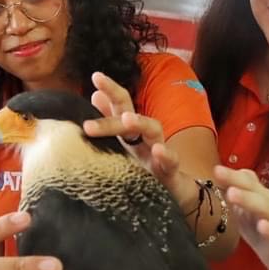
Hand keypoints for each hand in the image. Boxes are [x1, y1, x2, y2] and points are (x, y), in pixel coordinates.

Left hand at [83, 71, 192, 204]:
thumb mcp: (126, 144)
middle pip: (132, 116)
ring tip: (127, 119)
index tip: (96, 76)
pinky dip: (166, 155)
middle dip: (114, 110)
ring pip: (154, 131)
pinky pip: (171, 162)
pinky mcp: (171, 173)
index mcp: (131, 132)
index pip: (120, 106)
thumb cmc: (147, 166)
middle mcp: (145, 138)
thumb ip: (110, 120)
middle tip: (91, 112)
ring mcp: (159, 153)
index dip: (110, 90)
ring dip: (141, 122)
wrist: (177, 193)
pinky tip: (158, 150)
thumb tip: (95, 95)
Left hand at [214, 166, 268, 269]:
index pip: (249, 186)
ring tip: (262, 226)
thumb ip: (238, 186)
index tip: (217, 171)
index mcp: (263, 201)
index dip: (233, 179)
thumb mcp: (252, 201)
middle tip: (232, 193)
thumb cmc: (265, 219)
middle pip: (263, 206)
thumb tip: (218, 170)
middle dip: (248, 199)